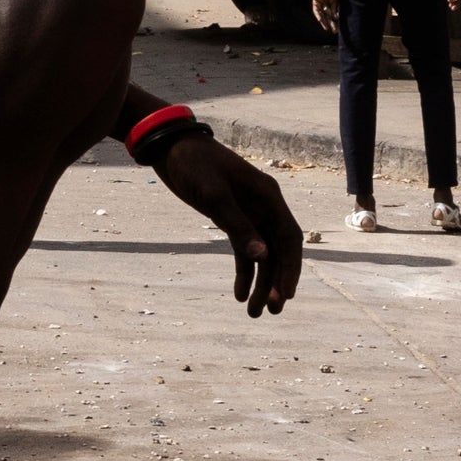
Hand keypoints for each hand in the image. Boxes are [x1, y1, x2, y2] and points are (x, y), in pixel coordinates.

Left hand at [154, 130, 300, 313]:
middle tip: (271, 311)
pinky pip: (244, 250)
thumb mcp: (214, 195)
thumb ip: (237, 226)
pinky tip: (240, 294)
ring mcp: (249, 213)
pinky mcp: (231, 218)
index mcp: (268, 197)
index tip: (285, 296)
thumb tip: (262, 258)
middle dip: (277, 282)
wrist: (170, 148)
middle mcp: (264, 207)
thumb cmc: (194, 164)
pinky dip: (244, 272)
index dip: (290, 268)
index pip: (289, 239)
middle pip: (279, 251)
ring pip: (262, 254)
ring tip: (254, 312)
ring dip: (261, 283)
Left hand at [309, 0, 340, 34]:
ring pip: (322, 16)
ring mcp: (320, 6)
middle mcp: (325, 8)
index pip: (332, 17)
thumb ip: (334, 9)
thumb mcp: (335, 1)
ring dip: (324, 22)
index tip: (337, 29)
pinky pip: (316, 10)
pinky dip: (318, 15)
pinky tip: (320, 19)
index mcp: (330, 8)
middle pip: (328, 18)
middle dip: (331, 24)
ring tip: (327, 28)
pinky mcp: (315, 3)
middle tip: (334, 31)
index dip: (335, 23)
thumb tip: (336, 18)